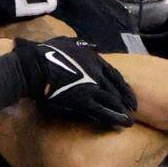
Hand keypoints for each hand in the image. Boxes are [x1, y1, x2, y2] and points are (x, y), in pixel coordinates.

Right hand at [14, 37, 137, 128]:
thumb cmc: (45, 52)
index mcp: (94, 59)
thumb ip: (81, 43)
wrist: (34, 66)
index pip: (114, 74)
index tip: (128, 93)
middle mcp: (97, 73)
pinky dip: (114, 118)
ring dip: (122, 112)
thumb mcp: (67, 41)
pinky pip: (102, 111)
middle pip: (116, 88)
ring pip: (112, 101)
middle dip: (126, 100)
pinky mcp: (83, 100)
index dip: (122, 85)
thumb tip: (91, 43)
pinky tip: (122, 125)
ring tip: (130, 121)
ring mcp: (91, 87)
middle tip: (133, 109)